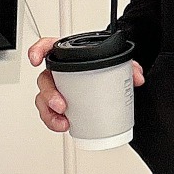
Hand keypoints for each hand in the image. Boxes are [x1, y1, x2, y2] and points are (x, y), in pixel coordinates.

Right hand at [28, 36, 144, 132]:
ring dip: (49, 113)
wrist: (109, 81)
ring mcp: (57, 88)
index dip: (38, 50)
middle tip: (61, 105)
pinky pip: (50, 113)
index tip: (36, 59)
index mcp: (67, 56)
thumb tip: (137, 77)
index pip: (48, 46)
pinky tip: (64, 126)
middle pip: (44, 79)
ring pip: (43, 100)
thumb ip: (129, 66)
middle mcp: (58, 72)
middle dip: (49, 94)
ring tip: (63, 122)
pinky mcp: (60, 105)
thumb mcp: (117, 63)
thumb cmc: (104, 68)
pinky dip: (54, 121)